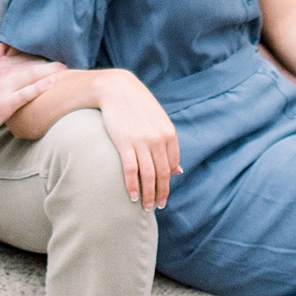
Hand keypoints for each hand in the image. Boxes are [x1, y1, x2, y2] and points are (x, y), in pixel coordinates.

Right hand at [0, 42, 64, 140]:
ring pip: (31, 74)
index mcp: (0, 62)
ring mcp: (4, 88)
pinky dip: (38, 87)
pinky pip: (24, 94)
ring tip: (67, 67)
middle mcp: (3, 72)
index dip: (43, 49)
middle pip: (32, 61)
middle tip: (73, 56)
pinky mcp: (4, 103)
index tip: (62, 44)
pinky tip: (52, 82)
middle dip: (52, 59)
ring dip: (50, 70)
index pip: (25, 52)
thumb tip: (10, 38)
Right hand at [96, 71, 179, 208]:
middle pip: (163, 174)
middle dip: (161, 194)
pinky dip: (132, 187)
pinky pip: (131, 171)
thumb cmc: (138, 105)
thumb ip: (169, 144)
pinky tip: (132, 197)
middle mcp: (158, 138)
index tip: (164, 193)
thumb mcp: (159, 121)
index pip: (172, 165)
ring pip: (149, 176)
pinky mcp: (125, 143)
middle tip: (157, 207)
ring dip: (149, 196)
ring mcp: (142, 141)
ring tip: (146, 207)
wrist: (117, 88)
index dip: (169, 183)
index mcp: (169, 133)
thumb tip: (178, 171)